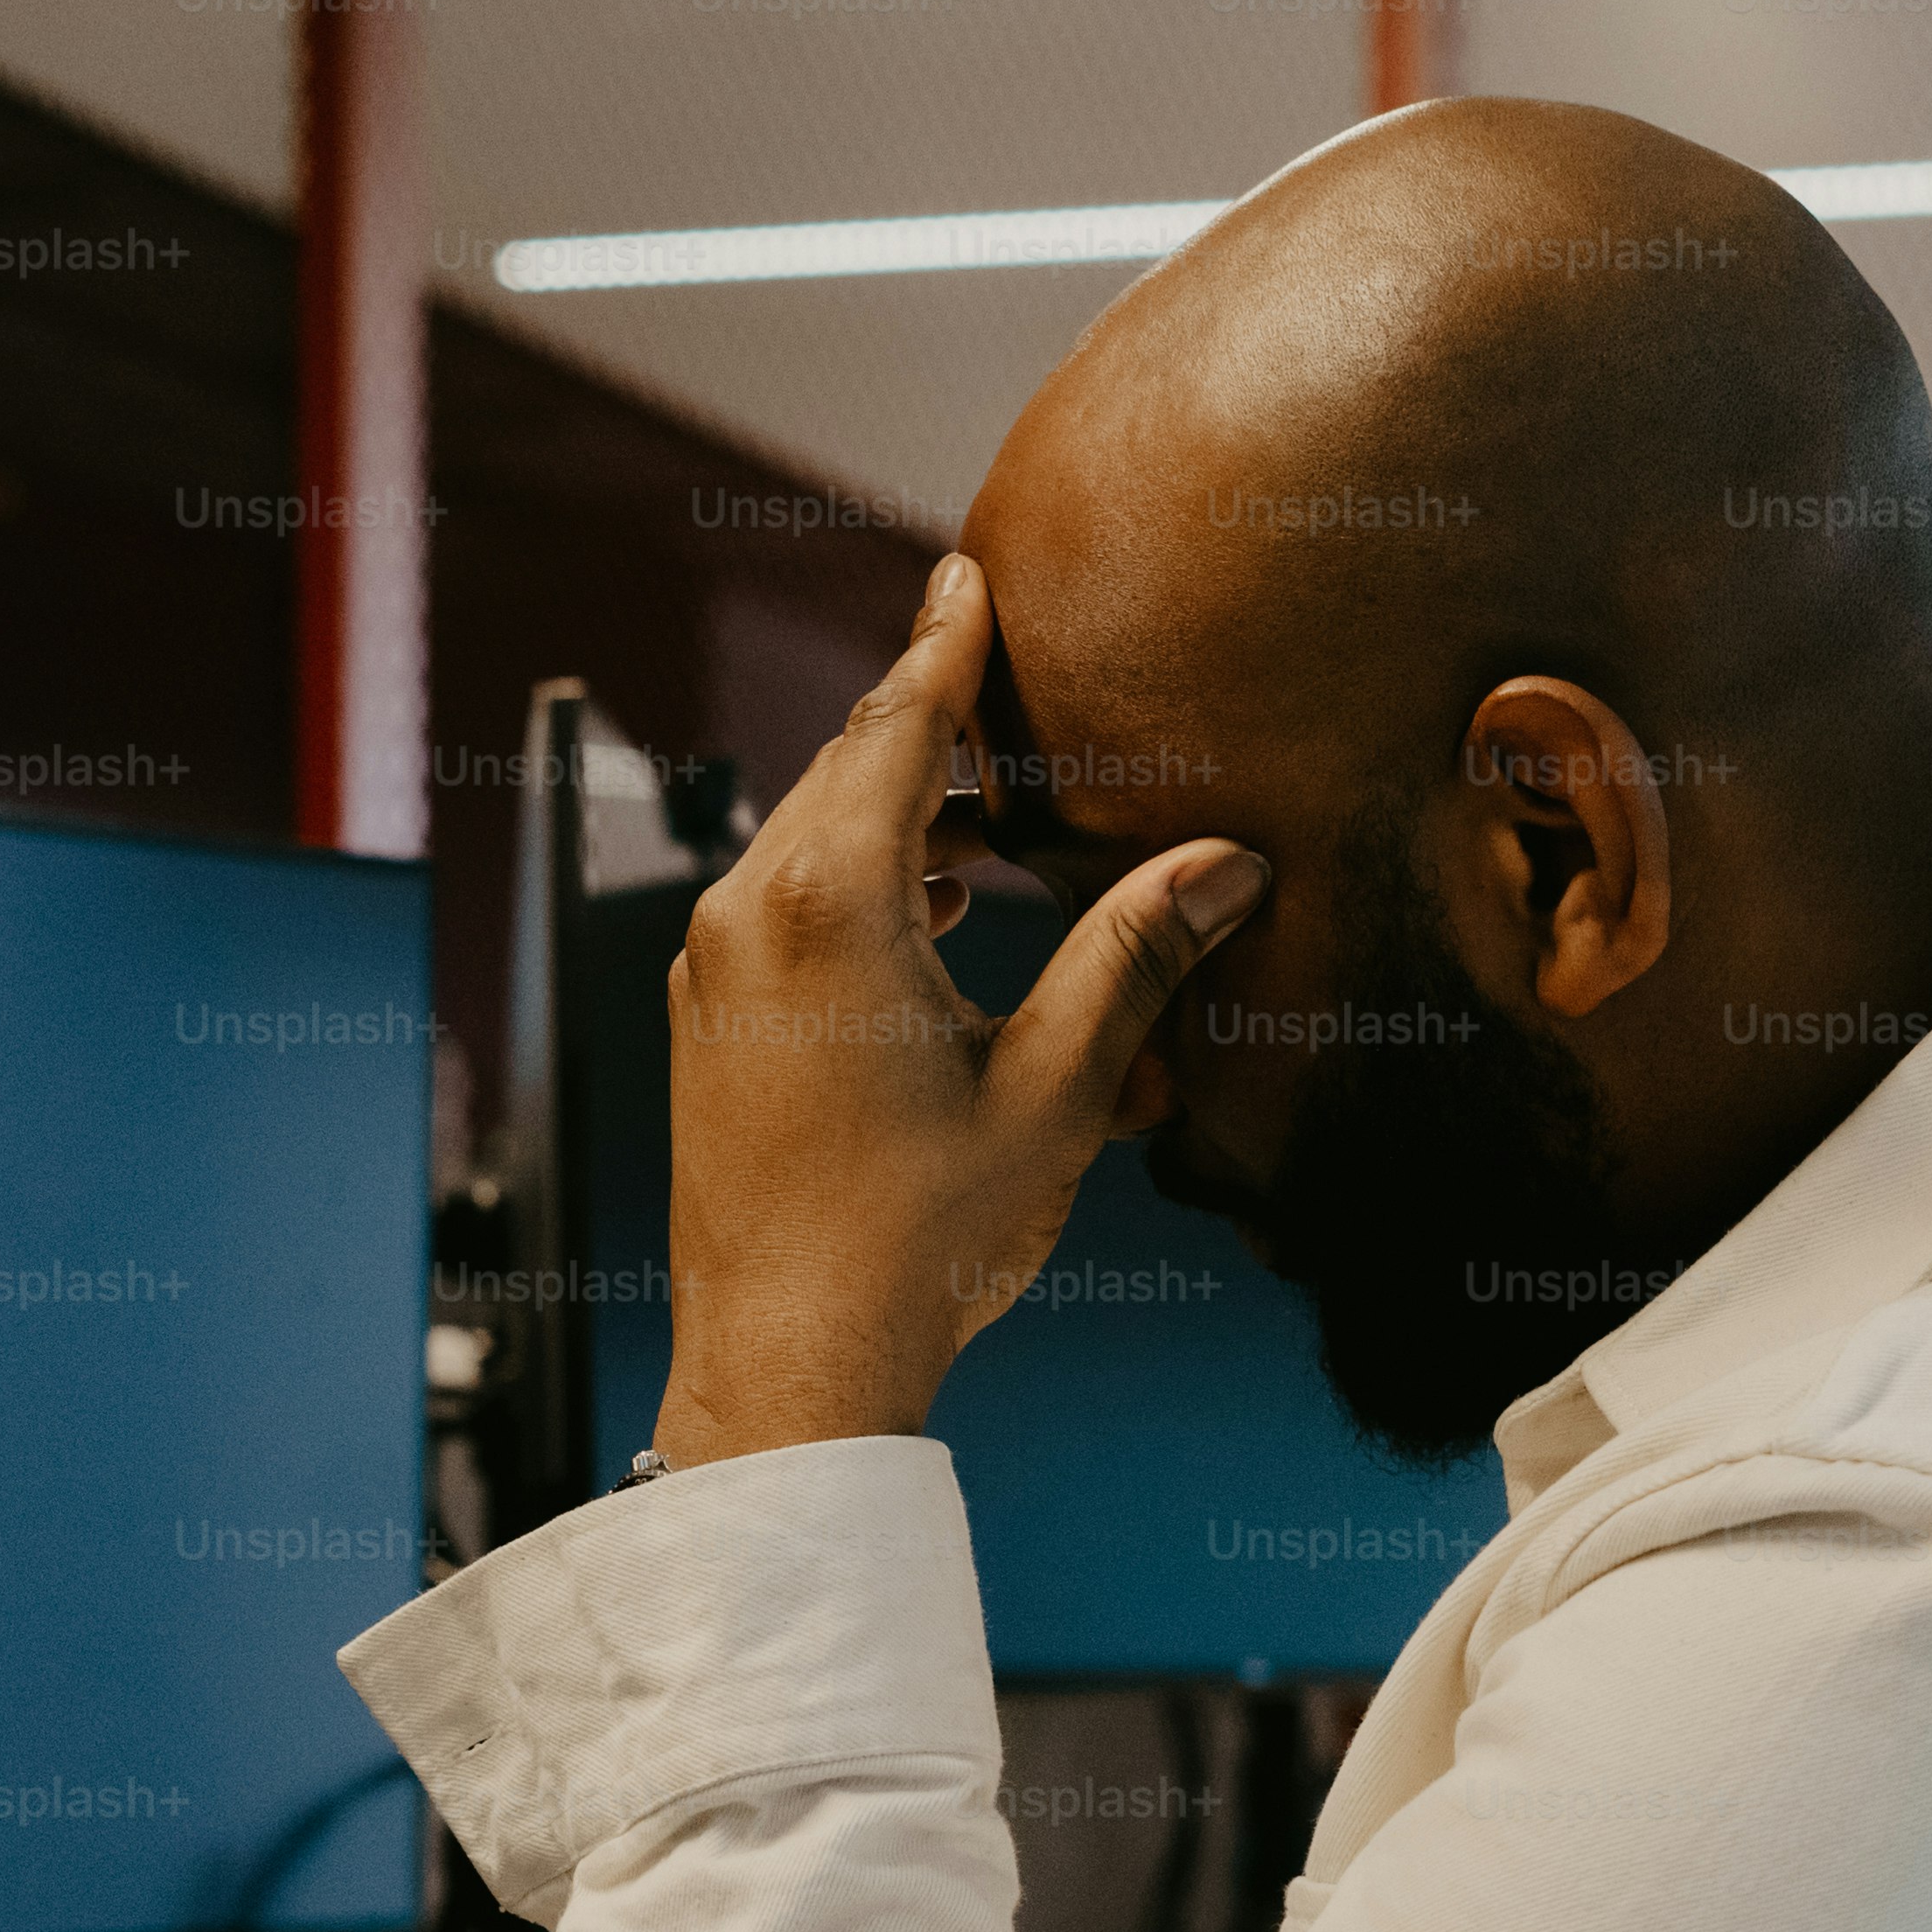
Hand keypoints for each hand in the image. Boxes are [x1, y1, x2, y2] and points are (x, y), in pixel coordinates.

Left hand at [649, 551, 1269, 1468]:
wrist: (788, 1362)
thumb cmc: (921, 1238)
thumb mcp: (1055, 1086)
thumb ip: (1132, 955)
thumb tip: (1227, 866)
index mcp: (829, 904)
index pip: (896, 726)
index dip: (944, 643)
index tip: (964, 570)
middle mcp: (748, 914)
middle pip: (846, 772)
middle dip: (925, 727)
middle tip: (993, 675)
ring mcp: (711, 971)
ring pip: (808, 840)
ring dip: (893, 814)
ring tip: (980, 819)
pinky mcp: (704, 1024)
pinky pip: (779, 905)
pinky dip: (851, 880)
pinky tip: (924, 915)